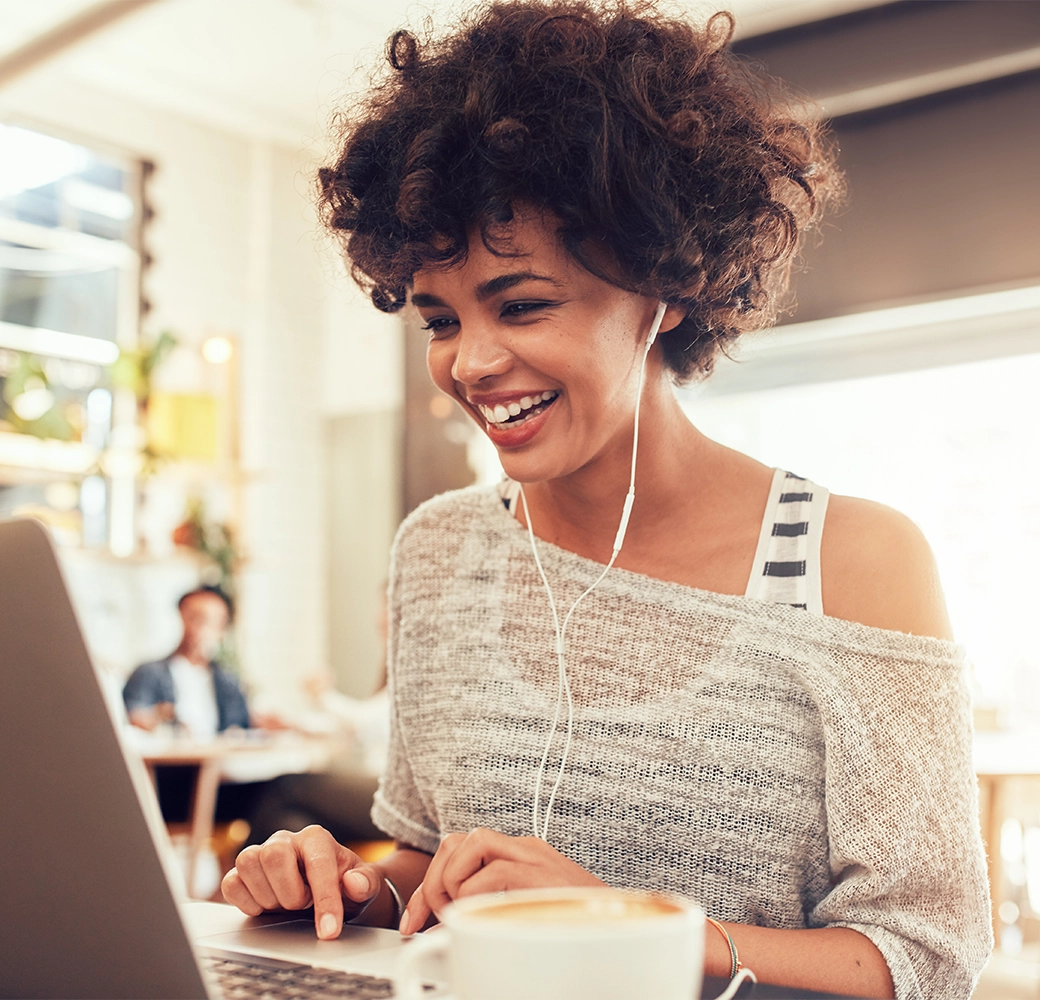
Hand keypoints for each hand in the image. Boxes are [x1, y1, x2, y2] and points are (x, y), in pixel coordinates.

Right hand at [221, 825, 381, 938]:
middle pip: (274, 855)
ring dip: (268, 896)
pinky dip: (245, 901)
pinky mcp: (242, 873)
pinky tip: (265, 907)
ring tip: (286, 905)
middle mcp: (286, 840)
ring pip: (248, 863)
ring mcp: (261, 854)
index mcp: (317, 839)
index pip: (318, 864)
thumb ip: (366, 883)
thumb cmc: (345, 887)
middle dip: (290, 892)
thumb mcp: (365, 886)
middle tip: (303, 906)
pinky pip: (231, 883)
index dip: (325, 900)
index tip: (330, 930)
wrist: (326, 895)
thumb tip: (353, 882)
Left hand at [399, 827, 603, 934]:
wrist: (625, 930)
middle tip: (425, 922)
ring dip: (449, 883)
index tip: (414, 920)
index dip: (428, 883)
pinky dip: (471, 895)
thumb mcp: (529, 913)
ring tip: (455, 916)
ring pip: (468, 843)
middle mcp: (523, 848)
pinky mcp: (540, 873)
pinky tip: (475, 918)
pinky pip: (491, 872)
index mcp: (520, 855)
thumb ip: (495, 910)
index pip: (459, 849)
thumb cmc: (578, 929)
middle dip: (429, 882)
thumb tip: (452, 933)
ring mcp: (533, 857)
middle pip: (455, 841)